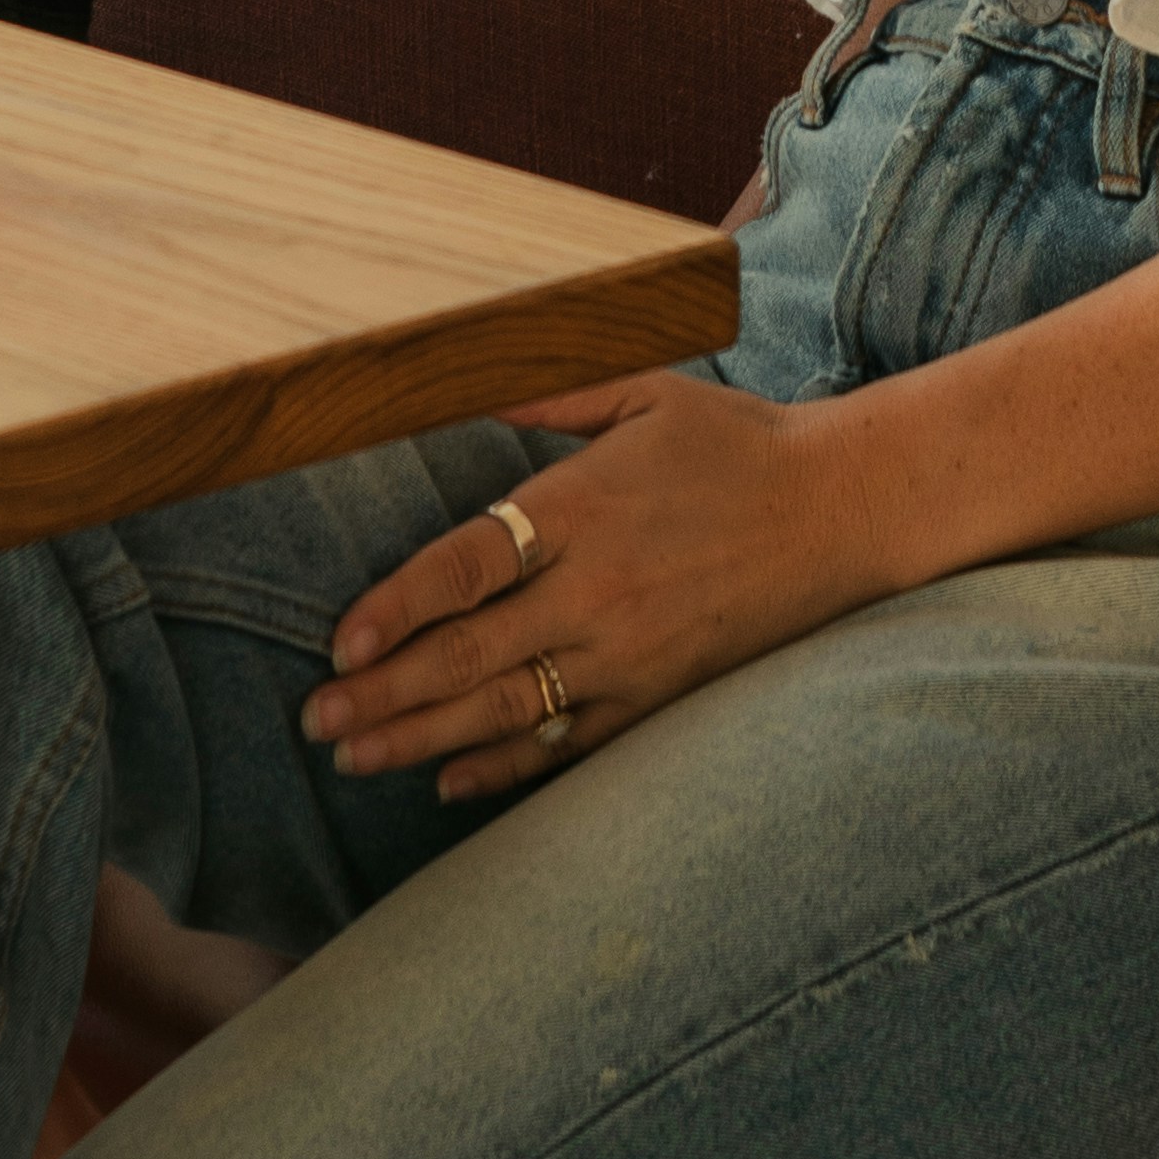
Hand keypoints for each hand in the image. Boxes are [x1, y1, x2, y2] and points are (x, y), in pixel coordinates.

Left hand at [305, 378, 894, 808]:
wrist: (842, 512)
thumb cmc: (738, 442)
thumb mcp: (645, 391)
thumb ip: (550, 392)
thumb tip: (466, 377)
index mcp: (583, 507)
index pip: (465, 566)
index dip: (395, 609)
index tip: (337, 642)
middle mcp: (598, 591)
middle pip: (470, 656)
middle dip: (383, 693)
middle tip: (315, 722)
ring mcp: (629, 656)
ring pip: (508, 711)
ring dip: (422, 738)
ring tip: (355, 757)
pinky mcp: (658, 698)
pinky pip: (568, 745)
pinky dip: (504, 768)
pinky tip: (447, 781)